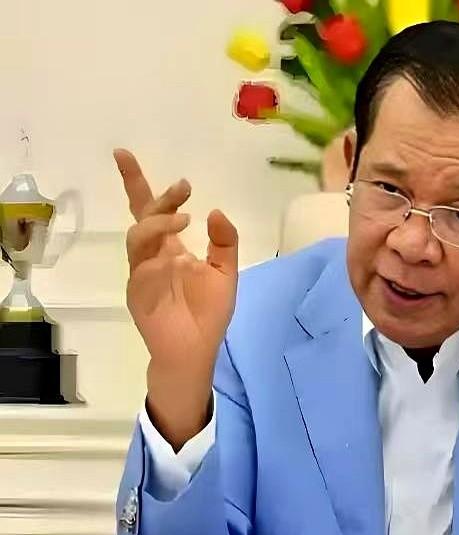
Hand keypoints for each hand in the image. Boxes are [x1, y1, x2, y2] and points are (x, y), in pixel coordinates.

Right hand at [115, 148, 238, 449]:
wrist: (194, 350)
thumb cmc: (208, 313)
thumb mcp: (226, 272)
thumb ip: (224, 242)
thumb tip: (216, 210)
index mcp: (171, 247)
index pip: (153, 209)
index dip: (138, 183)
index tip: (128, 156)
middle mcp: (153, 254)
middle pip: (141, 214)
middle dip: (152, 193)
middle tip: (182, 187)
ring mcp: (142, 270)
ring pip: (139, 235)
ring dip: (159, 223)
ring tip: (183, 218)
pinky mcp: (138, 289)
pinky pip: (140, 264)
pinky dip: (155, 253)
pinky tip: (174, 255)